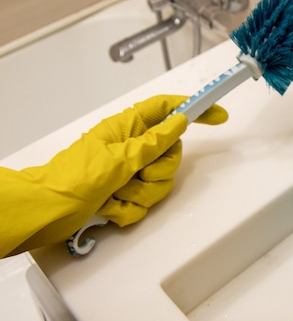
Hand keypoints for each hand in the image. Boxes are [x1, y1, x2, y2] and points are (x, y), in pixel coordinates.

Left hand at [0, 95, 226, 255]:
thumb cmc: (75, 178)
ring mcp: (128, 172)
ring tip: (115, 194)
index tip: (218, 116)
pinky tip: (107, 207)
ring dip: (139, 194)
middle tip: (138, 174)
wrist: (46, 211)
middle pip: (171, 153)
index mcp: (128, 127)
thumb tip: (180, 121)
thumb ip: (154, 141)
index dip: (195, 109)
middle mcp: (132, 147)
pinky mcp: (124, 195)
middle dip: (159, 170)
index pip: (168, 109)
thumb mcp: (120, 157)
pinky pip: (144, 203)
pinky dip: (127, 209)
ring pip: (160, 182)